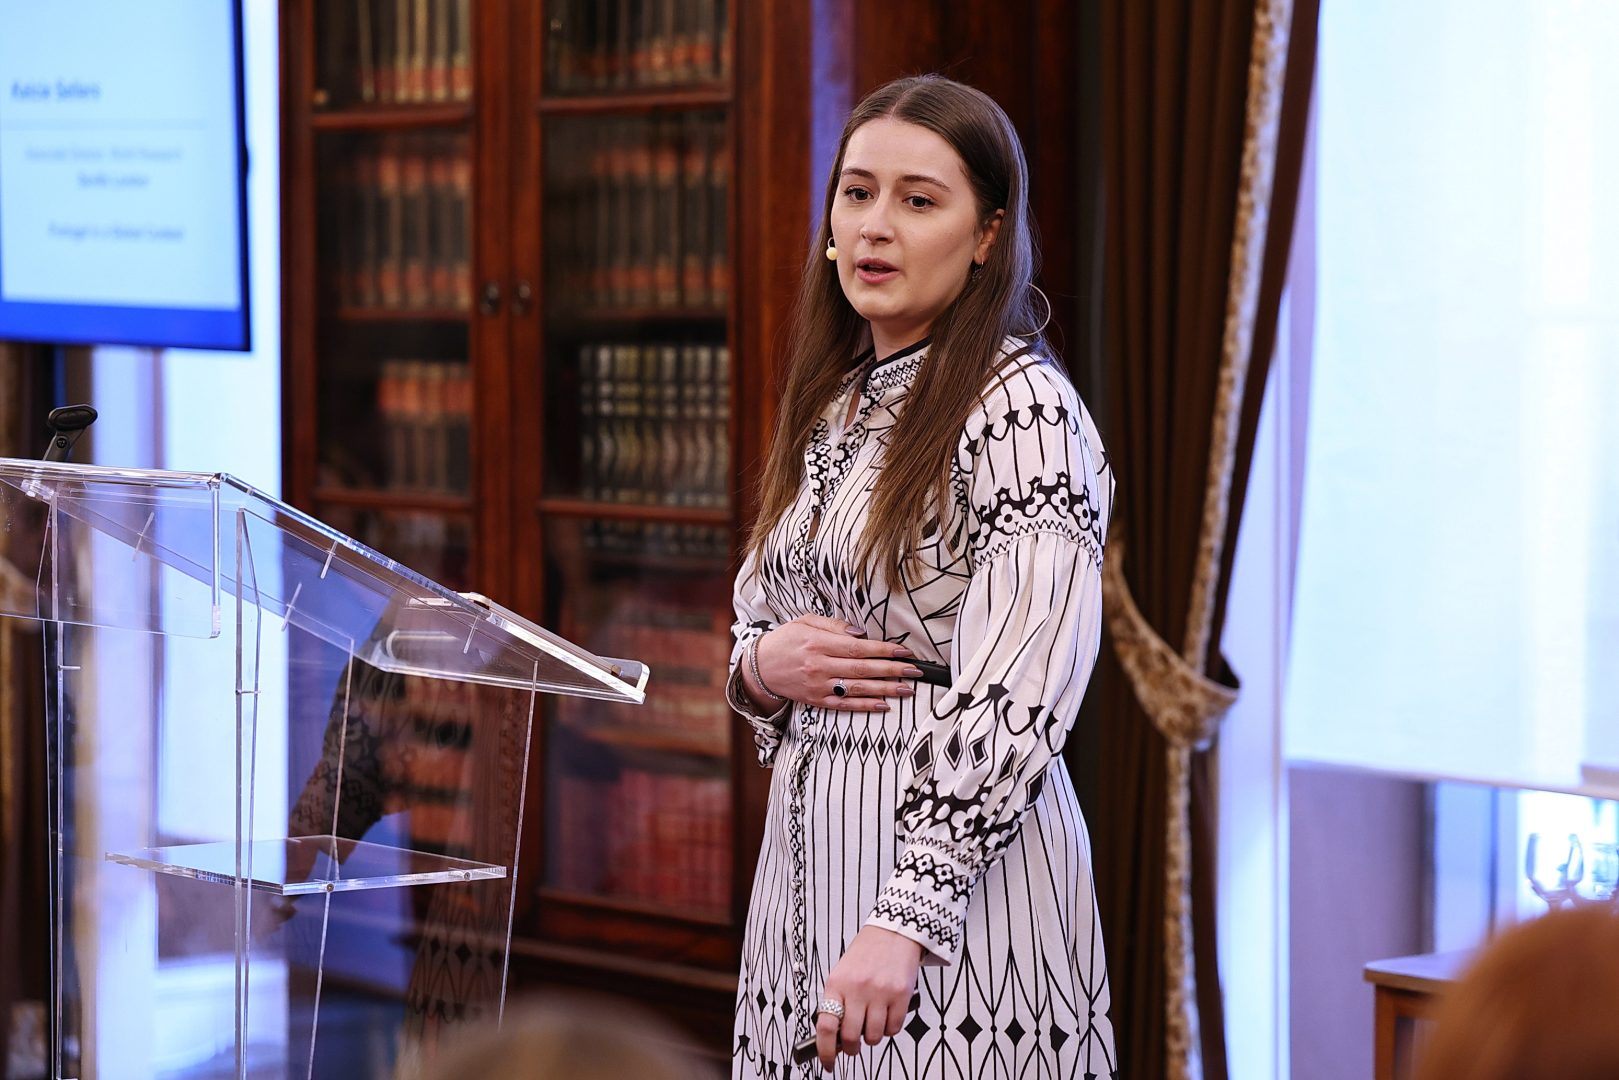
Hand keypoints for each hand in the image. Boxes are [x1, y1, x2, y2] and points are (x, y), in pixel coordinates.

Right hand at [746, 616, 921, 712]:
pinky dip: (865, 706)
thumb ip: (833, 625)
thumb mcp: (805, 622)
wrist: (760, 667)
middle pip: (862, 669)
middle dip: (892, 670)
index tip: (904, 651)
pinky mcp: (817, 700)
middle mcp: (819, 666)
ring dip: (885, 690)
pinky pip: (845, 704)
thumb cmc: (785, 640)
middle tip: (915, 671)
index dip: (883, 650)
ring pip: (857, 689)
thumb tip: (860, 633)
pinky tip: (884, 706)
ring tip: (907, 689)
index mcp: (818, 643)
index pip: (858, 648)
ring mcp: (818, 685)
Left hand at [815, 926, 922, 1069]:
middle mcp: (857, 989)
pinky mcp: (901, 994)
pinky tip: (887, 1015)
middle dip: (852, 1048)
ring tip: (873, 1023)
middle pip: (851, 1037)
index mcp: (837, 983)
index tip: (829, 1063)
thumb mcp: (842, 973)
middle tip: (853, 1046)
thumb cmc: (866, 954)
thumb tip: (835, 1037)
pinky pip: (894, 1028)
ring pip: (874, 1036)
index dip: (826, 1051)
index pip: (827, 1026)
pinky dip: (890, 1029)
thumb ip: (838, 1002)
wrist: (893, 931)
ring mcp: (880, 992)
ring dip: (872, 1037)